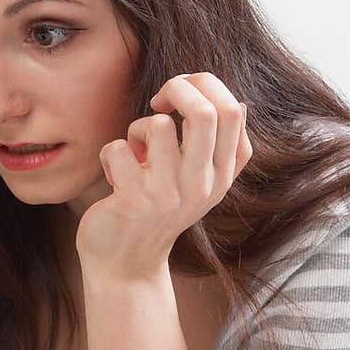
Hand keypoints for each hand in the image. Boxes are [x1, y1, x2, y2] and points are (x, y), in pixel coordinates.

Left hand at [75, 72, 251, 277]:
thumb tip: (239, 103)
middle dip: (177, 87)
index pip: (234, 111)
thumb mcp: (199, 183)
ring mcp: (168, 195)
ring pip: (159, 125)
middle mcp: (201, 185)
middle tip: (159, 101)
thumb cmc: (158, 211)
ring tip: (135, 151)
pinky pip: (119, 148)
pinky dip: (111, 154)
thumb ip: (219, 149)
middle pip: (206, 112)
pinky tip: (115, 176)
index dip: (205, 86)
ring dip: (139, 127)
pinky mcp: (133, 201)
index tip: (181, 96)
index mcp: (222, 175)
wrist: (126, 264)